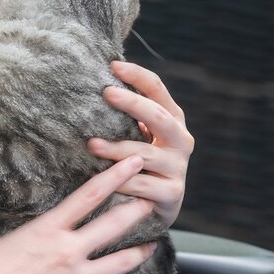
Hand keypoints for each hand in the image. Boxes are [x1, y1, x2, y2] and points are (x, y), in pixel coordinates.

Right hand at [0, 155, 155, 273]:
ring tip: (154, 245)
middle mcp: (68, 250)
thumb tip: (10, 231)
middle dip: (139, 210)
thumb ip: (13, 233)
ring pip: (122, 262)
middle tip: (154, 201)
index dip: (116, 176)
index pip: (89, 195)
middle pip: (114, 224)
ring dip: (141, 252)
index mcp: (48, 229)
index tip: (134, 162)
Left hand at [87, 60, 193, 227]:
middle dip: (132, 103)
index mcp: (172, 119)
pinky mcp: (172, 193)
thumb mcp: (139, 136)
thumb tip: (95, 85)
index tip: (112, 65)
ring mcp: (178, 167)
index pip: (157, 89)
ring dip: (116, 149)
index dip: (137, 75)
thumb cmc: (141, 163)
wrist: (158, 207)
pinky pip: (141, 185)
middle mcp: (180, 140)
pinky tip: (101, 178)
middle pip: (158, 116)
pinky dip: (120, 181)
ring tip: (92, 144)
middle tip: (106, 93)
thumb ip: (127, 116)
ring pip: (145, 154)